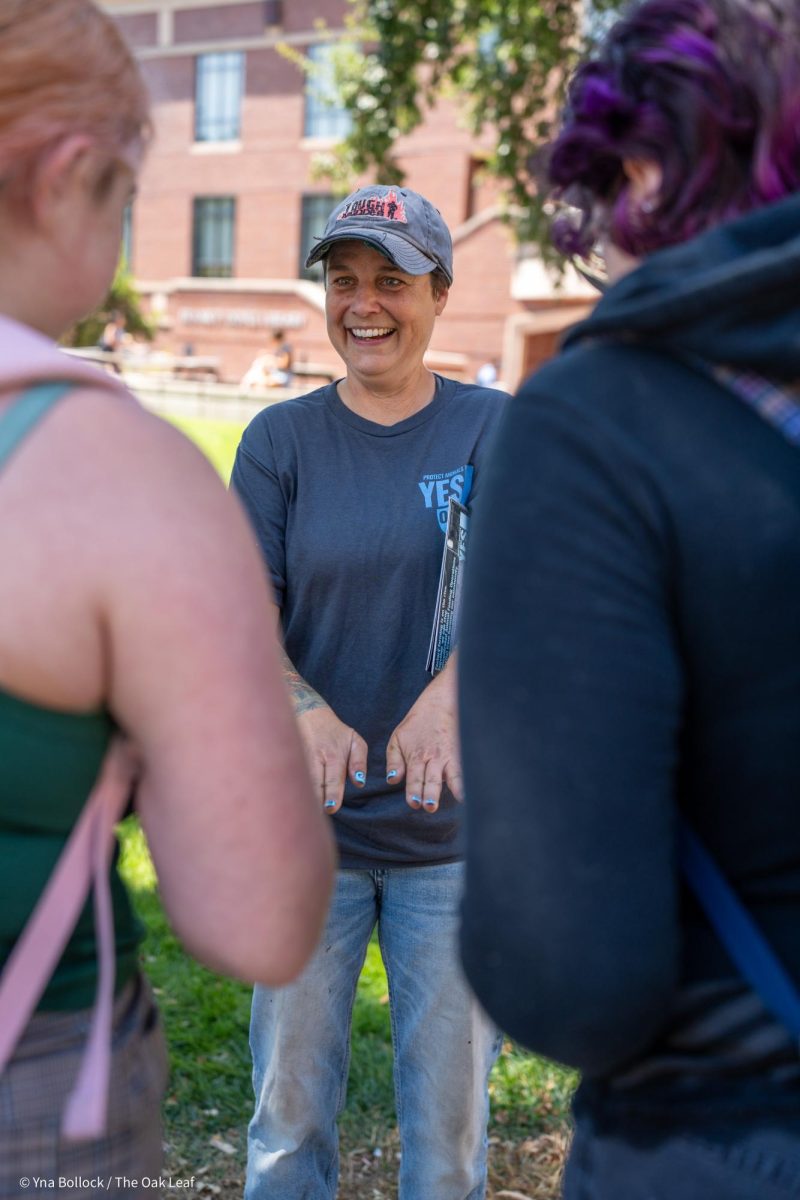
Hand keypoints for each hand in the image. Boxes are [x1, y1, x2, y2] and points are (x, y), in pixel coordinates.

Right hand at [296, 704, 367, 813]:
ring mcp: (299, 757)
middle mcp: (315, 757)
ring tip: (299, 815)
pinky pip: (287, 777)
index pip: (333, 778)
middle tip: (316, 816)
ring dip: (300, 797)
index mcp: (334, 755)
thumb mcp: (354, 740)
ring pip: (299, 781)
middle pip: (314, 783)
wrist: (309, 712)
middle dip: (315, 800)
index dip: (331, 793)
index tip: (330, 808)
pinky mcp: (288, 758)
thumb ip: (359, 762)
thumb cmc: (335, 732)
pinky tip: (287, 802)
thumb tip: (360, 783)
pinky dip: (287, 789)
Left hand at [385, 660, 462, 812]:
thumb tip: (392, 780)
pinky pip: (465, 768)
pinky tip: (472, 791)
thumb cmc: (417, 724)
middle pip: (431, 780)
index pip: (414, 778)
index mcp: (416, 757)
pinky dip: (468, 780)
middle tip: (429, 806)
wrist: (440, 702)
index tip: (414, 803)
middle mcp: (433, 759)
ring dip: (453, 788)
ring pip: (451, 776)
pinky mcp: (462, 753)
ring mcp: (449, 756)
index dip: (414, 791)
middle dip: (430, 794)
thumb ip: (393, 761)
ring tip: (459, 800)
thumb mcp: (398, 738)